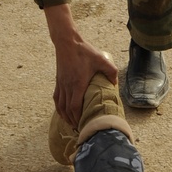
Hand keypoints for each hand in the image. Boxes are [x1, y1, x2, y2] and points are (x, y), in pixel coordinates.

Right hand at [44, 5, 117, 127]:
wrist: (67, 42)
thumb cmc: (84, 51)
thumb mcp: (101, 59)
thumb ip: (110, 71)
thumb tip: (115, 83)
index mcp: (78, 83)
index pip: (75, 106)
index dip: (78, 117)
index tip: (84, 124)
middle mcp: (68, 86)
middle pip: (68, 109)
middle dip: (73, 121)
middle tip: (80, 129)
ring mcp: (61, 84)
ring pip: (61, 106)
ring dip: (65, 117)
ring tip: (72, 124)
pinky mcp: (58, 82)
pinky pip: (56, 99)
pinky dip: (59, 108)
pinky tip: (63, 113)